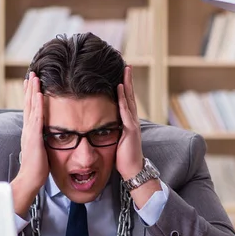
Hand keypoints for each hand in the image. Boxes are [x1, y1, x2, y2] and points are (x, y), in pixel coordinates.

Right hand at [11, 72, 48, 216]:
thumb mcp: (41, 149)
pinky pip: (37, 117)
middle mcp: (28, 129)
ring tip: (34, 77)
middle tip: (31, 74)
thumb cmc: (37, 168)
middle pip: (28, 104)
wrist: (31, 179)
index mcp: (30, 132)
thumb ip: (43, 140)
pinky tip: (39, 94)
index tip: (31, 84)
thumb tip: (48, 136)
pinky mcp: (34, 136)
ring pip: (31, 107)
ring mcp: (30, 132)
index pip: (30, 110)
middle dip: (30, 88)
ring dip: (33, 91)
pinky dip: (38, 104)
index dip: (30, 96)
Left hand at [116, 66, 144, 180]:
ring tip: (125, 70)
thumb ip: (111, 130)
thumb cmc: (123, 158)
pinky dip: (123, 98)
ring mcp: (133, 124)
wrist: (133, 170)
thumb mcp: (116, 140)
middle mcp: (132, 120)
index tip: (121, 74)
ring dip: (127, 84)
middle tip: (126, 65)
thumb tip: (101, 125)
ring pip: (130, 100)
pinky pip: (125, 111)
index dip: (124, 87)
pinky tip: (120, 88)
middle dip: (128, 80)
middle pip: (131, 96)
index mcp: (128, 122)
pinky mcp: (130, 130)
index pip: (127, 101)